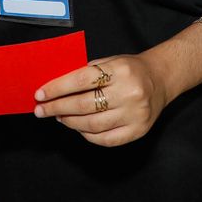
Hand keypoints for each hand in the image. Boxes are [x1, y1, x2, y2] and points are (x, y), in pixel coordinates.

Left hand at [34, 55, 166, 146]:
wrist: (161, 79)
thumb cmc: (130, 70)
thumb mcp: (109, 62)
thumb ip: (85, 74)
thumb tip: (53, 89)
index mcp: (120, 70)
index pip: (80, 79)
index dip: (57, 88)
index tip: (40, 94)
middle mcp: (129, 93)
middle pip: (83, 105)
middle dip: (57, 108)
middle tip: (41, 110)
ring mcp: (135, 114)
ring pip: (92, 125)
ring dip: (69, 122)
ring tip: (59, 117)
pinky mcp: (138, 131)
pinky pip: (104, 139)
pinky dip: (86, 134)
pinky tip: (78, 127)